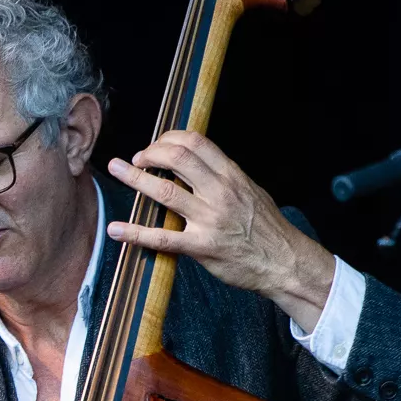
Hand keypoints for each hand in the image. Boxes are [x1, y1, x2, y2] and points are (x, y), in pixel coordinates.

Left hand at [104, 131, 336, 332]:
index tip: (155, 145)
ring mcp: (209, 219)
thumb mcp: (250, 191)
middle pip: (177, 158)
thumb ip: (222, 177)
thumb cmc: (266, 228)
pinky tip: (116, 229)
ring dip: (135, 179)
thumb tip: (195, 163)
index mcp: (231, 175)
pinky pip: (161, 237)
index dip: (168, 138)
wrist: (284, 262)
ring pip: (164, 192)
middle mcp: (220, 192)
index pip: (195, 142)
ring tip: (116, 169)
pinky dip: (135, 232)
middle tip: (135, 159)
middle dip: (149, 153)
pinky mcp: (200, 247)